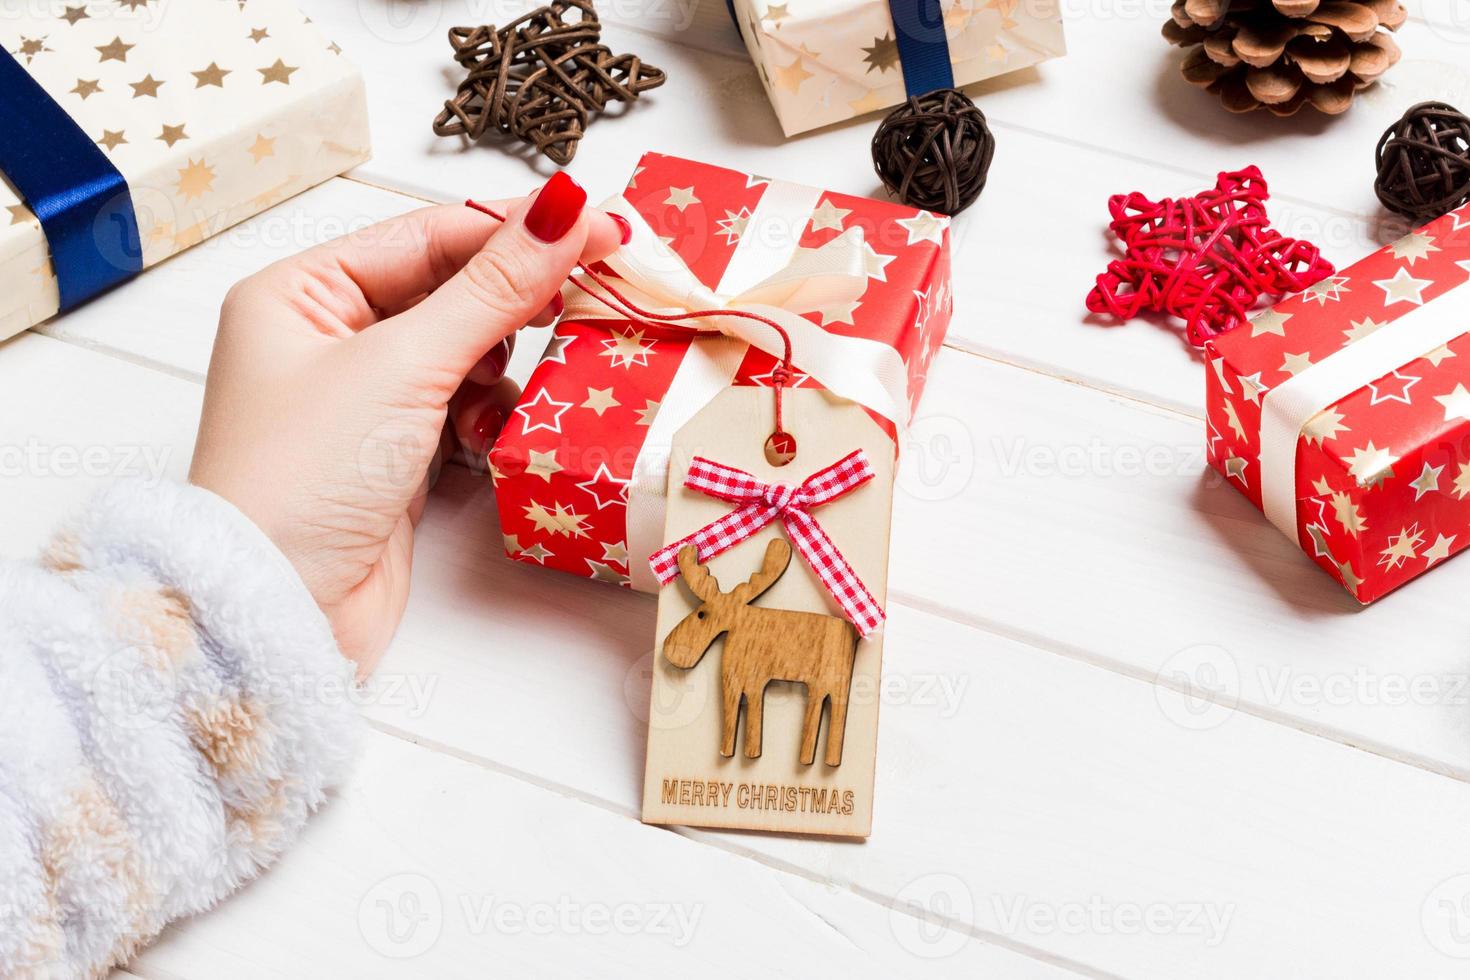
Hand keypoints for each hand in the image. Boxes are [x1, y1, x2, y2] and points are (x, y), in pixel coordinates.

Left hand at [189, 172, 626, 673]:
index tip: (596, 227)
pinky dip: (489, 422)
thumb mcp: (403, 366)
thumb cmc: (304, 478)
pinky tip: (488, 443)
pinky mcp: (396, 460)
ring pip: (467, 356)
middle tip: (590, 294)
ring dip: (502, 371)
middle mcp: (328, 341)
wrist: (277, 616)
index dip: (515, 231)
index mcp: (301, 294)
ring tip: (515, 391)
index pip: (427, 238)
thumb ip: (494, 288)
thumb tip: (565, 208)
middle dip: (514, 303)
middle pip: (451, 293)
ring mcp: (365, 404)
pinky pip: (466, 414)